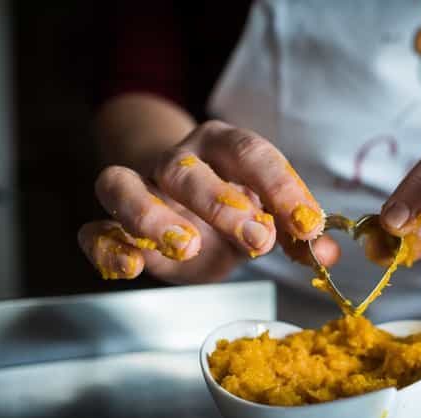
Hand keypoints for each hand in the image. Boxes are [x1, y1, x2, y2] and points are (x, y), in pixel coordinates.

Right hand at [78, 120, 338, 282]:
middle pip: (186, 169)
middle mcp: (177, 160)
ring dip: (152, 216)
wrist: (188, 213)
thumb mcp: (270, 219)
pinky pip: (94, 229)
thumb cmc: (236, 212)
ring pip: (124, 186)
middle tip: (257, 242)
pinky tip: (131, 266)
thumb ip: (295, 236)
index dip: (281, 188)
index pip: (251, 154)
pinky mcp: (112, 224)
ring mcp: (139, 189)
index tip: (308, 227)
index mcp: (223, 147)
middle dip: (222, 204)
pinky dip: (107, 247)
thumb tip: (326, 255)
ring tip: (185, 247)